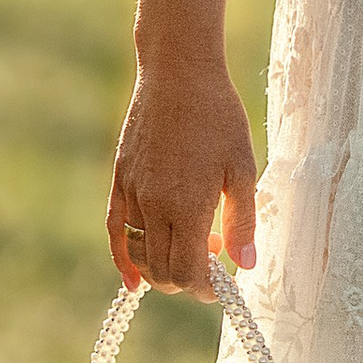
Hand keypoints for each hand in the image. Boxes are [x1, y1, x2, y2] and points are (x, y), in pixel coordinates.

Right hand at [107, 59, 257, 295]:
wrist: (177, 73)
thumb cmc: (218, 116)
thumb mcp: (242, 168)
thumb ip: (242, 221)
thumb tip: (246, 265)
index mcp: (187, 206)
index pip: (188, 273)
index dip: (207, 289)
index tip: (223, 284)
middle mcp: (154, 206)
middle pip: (163, 272)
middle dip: (188, 281)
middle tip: (213, 262)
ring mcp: (132, 194)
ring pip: (140, 256)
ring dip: (162, 269)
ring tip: (190, 250)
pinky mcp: (119, 180)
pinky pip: (116, 232)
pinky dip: (124, 259)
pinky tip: (133, 279)